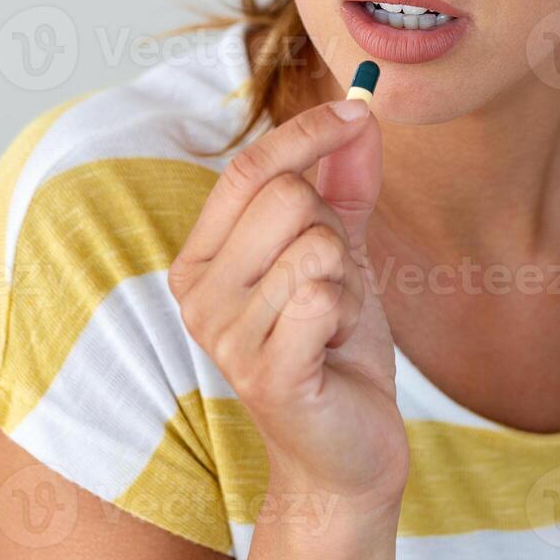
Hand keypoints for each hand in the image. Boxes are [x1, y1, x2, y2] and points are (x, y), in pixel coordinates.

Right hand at [168, 98, 407, 512]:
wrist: (347, 449)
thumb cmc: (334, 346)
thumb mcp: (341, 251)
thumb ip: (344, 181)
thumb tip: (361, 112)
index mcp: (201, 258)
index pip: (247, 168)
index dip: (307, 132)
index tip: (359, 110)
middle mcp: (199, 295)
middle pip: (288, 199)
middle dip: (336, 231)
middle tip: (334, 283)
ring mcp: (225, 337)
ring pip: (316, 245)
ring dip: (349, 281)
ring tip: (332, 322)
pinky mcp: (266, 373)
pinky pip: (326, 294)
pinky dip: (350, 312)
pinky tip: (335, 347)